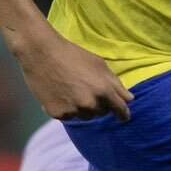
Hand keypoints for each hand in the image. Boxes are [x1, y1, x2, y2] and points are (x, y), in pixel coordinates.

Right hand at [16, 31, 132, 121]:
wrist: (41, 52)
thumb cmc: (72, 54)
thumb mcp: (99, 64)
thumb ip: (116, 84)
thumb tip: (129, 99)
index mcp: (104, 90)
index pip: (121, 109)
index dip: (123, 114)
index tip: (123, 117)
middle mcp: (90, 104)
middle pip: (101, 113)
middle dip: (98, 105)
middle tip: (85, 89)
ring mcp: (73, 110)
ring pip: (84, 116)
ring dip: (82, 108)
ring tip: (71, 89)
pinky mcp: (58, 114)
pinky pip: (68, 116)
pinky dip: (65, 108)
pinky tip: (58, 92)